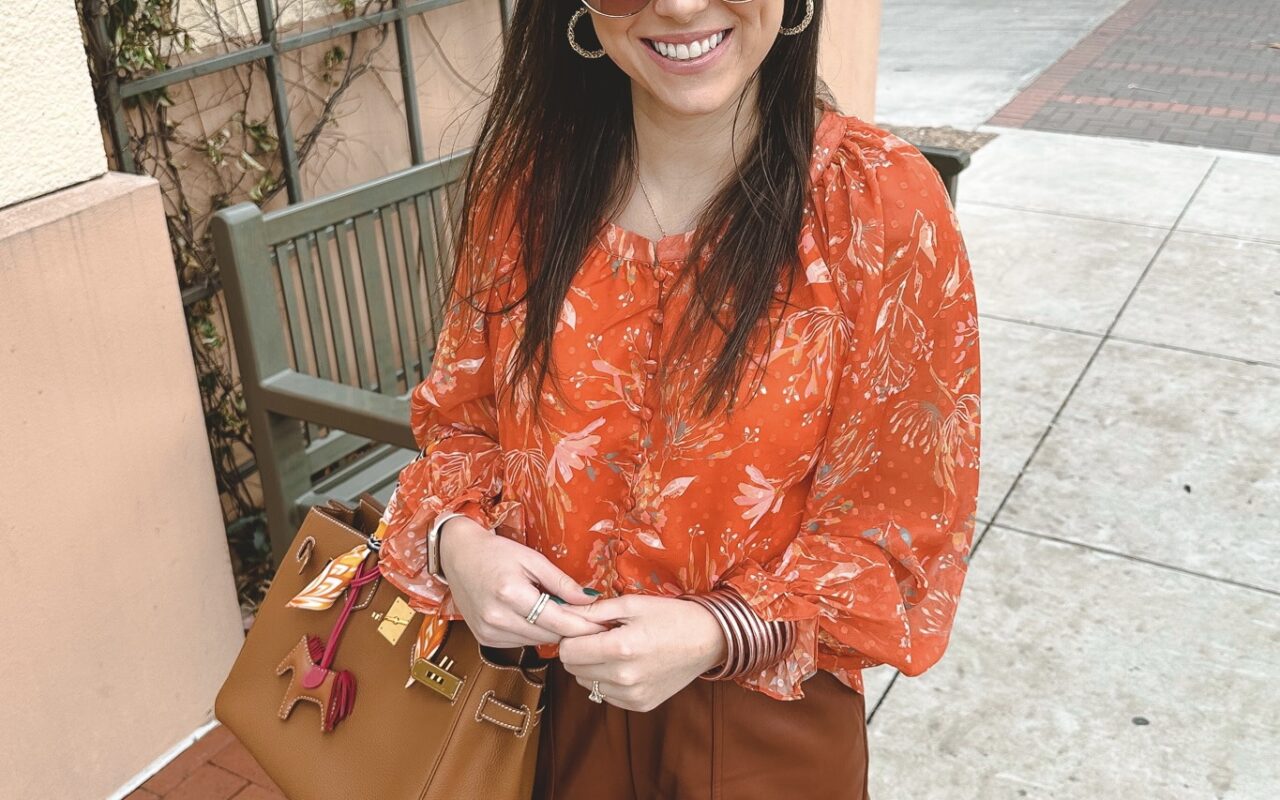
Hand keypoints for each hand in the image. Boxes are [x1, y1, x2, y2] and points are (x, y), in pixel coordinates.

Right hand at [439, 516, 608, 647]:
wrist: (458, 556)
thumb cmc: (496, 552)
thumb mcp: (532, 559)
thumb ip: (561, 582)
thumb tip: (590, 599)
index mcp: (510, 594)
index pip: (558, 621)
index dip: (585, 625)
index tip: (604, 625)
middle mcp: (497, 618)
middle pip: (550, 635)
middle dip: (574, 629)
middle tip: (594, 621)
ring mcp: (488, 632)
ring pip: (537, 642)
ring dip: (555, 632)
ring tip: (567, 616)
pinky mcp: (485, 639)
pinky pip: (521, 643)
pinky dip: (535, 633)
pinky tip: (538, 617)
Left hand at [558, 594, 728, 711]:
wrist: (708, 640)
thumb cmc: (671, 616)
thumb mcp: (631, 604)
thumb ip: (592, 611)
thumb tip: (560, 611)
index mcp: (620, 648)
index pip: (567, 651)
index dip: (571, 636)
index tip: (585, 627)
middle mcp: (624, 677)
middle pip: (573, 669)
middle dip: (580, 651)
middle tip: (601, 636)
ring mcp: (633, 695)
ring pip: (587, 684)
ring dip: (593, 666)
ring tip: (617, 650)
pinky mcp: (640, 705)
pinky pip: (606, 694)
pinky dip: (608, 680)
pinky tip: (628, 665)